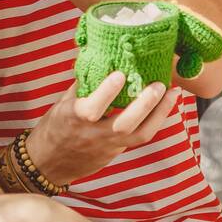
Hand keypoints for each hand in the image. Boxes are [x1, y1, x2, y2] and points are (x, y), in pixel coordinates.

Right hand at [28, 73, 181, 185]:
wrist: (49, 164)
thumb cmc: (54, 127)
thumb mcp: (62, 104)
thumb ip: (82, 85)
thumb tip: (100, 57)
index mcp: (73, 119)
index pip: (92, 108)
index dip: (106, 92)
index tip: (120, 74)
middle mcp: (93, 135)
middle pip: (124, 125)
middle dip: (145, 105)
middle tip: (159, 84)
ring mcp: (108, 145)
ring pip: (139, 135)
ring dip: (159, 113)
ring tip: (172, 93)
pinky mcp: (117, 151)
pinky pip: (140, 137)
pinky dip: (155, 120)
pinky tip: (165, 104)